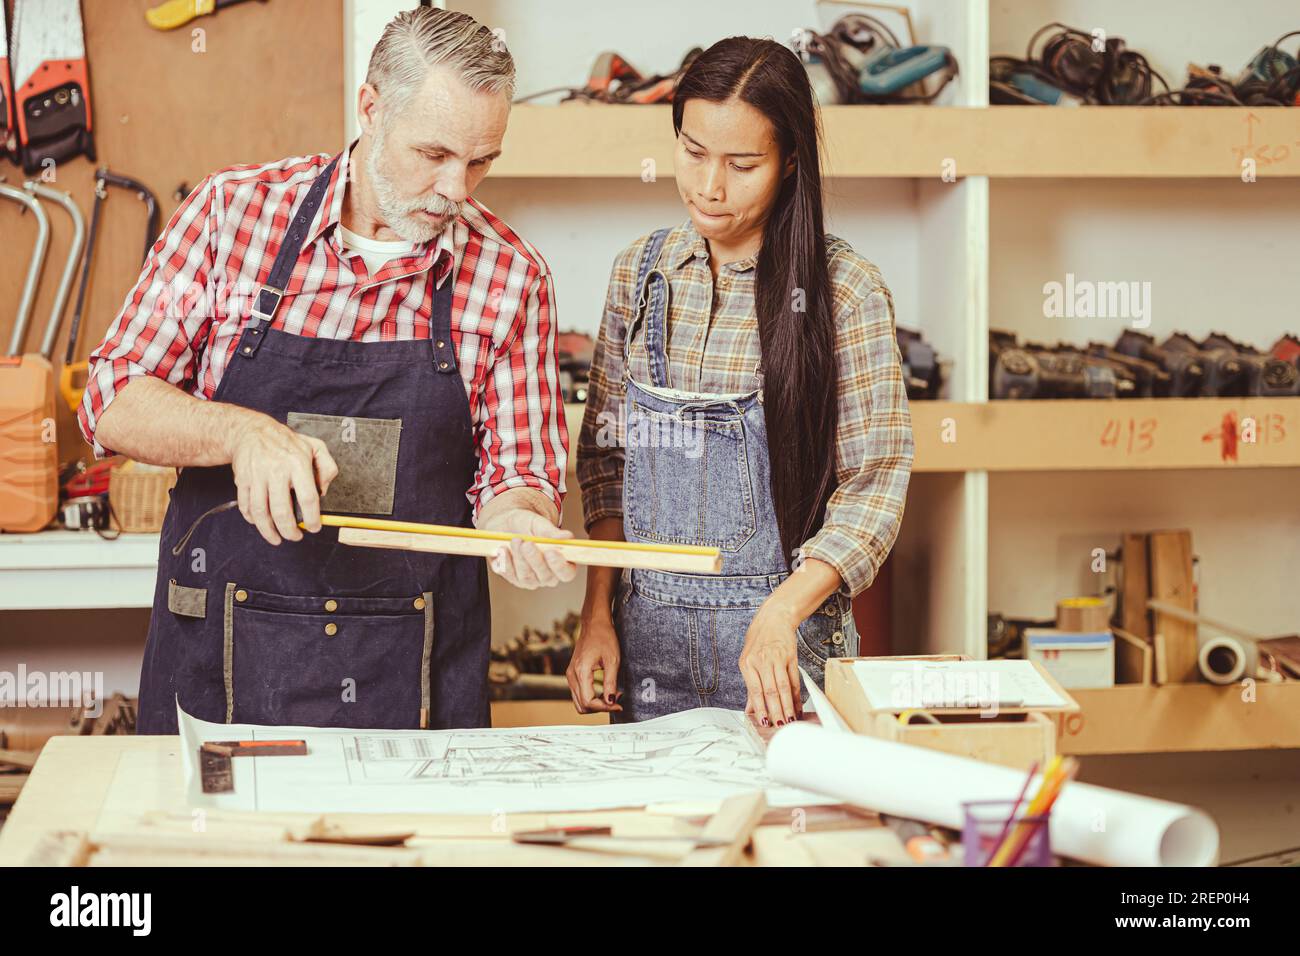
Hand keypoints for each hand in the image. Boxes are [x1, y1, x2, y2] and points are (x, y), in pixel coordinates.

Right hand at [228, 411, 337, 544]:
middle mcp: (276, 471)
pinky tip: (261, 524)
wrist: (252, 431)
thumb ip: (327, 468)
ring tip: (277, 538)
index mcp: (298, 464)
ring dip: (269, 531)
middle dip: (290, 530)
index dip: (312, 517)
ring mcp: (257, 476)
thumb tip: (324, 490)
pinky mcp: (242, 480)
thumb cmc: (286, 442)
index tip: (314, 527)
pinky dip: (252, 519)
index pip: (308, 498)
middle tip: (295, 536)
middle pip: (282, 511)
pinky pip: (246, 506)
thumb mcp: (315, 446)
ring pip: (261, 512)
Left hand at [479, 508, 577, 588]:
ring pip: (526, 576)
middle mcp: (548, 575)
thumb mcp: (540, 524)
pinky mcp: (513, 579)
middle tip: (527, 544)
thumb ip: (552, 532)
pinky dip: (506, 561)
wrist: (507, 525)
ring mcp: (530, 580)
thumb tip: (566, 537)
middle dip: (535, 560)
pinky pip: (509, 574)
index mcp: (561, 563)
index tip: (551, 552)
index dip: (560, 566)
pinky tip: (504, 549)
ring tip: (515, 540)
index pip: (566, 573)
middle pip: (545, 576)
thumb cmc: (528, 525)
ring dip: (519, 558)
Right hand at [566, 612, 622, 713]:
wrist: (594, 624)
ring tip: (611, 695)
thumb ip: (611, 683)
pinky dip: (591, 697)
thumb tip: (610, 701)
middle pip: (582, 706)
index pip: (589, 701)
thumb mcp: (612, 661)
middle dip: (600, 707)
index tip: (618, 704)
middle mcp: (571, 676)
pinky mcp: (572, 674)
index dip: (604, 707)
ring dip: (595, 704)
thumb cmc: (604, 637)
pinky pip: (579, 694)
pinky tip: (604, 691)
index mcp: (581, 672)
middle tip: (616, 700)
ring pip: (579, 702)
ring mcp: (570, 675)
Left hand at [739, 601, 803, 727]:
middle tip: (780, 726)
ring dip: (788, 705)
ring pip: (783, 687)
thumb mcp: (748, 660)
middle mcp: (762, 661)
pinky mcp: (790, 656)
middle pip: (770, 691)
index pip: (755, 691)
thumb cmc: (758, 641)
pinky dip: (796, 695)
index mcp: (747, 664)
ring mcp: (777, 658)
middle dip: (776, 711)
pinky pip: (794, 679)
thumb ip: (750, 685)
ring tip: (790, 719)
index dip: (761, 708)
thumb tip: (750, 709)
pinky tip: (797, 705)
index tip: (765, 722)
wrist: (773, 618)